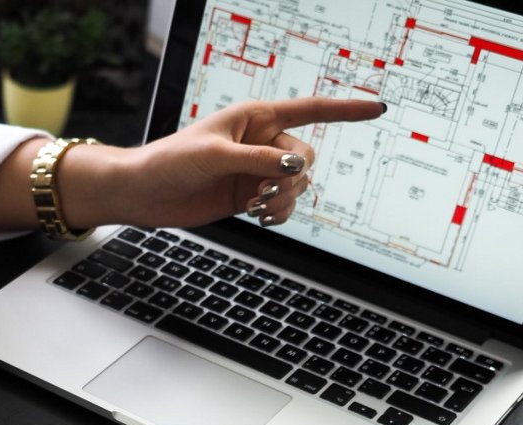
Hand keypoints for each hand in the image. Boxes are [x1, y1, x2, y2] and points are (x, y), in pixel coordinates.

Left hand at [77, 97, 384, 229]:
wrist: (144, 194)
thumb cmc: (171, 162)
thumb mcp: (215, 156)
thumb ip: (258, 161)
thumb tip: (295, 167)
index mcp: (256, 117)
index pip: (311, 110)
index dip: (346, 110)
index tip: (378, 108)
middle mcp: (261, 142)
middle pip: (306, 157)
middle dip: (292, 178)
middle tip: (263, 193)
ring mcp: (257, 171)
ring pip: (297, 185)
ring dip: (284, 199)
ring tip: (255, 207)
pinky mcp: (249, 196)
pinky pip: (283, 205)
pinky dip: (279, 214)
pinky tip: (262, 219)